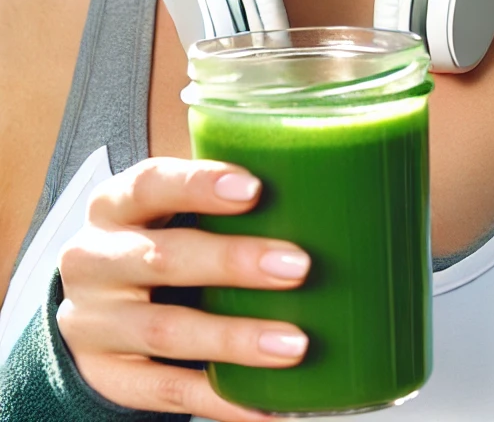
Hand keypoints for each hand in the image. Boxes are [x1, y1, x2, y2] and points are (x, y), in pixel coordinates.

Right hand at [56, 157, 310, 421]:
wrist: (96, 300)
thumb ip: (226, 192)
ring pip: (167, 331)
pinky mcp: (109, 376)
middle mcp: (95, 260)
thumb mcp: (171, 205)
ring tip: (294, 345)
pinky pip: (167, 392)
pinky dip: (222, 399)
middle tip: (299, 267)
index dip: (200, 185)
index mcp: (116, 204)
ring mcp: (94, 323)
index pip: (151, 184)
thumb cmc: (160, 235)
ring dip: (235, 339)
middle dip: (235, 262)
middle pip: (164, 258)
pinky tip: (268, 405)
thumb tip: (320, 175)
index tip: (255, 189)